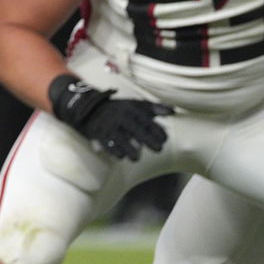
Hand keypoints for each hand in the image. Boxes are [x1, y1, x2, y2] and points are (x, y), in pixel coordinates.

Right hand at [48, 74, 173, 160]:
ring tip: (135, 158)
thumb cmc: (119, 108)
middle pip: (136, 129)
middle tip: (158, 149)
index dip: (156, 130)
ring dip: (129, 150)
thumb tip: (173, 111)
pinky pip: (107, 143)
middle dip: (148, 140)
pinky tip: (120, 156)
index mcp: (130, 108)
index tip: (164, 138)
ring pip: (120, 139)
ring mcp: (108, 124)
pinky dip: (114, 151)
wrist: (90, 108)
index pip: (146, 119)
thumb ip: (154, 108)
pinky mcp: (98, 132)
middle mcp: (120, 116)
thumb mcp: (135, 104)